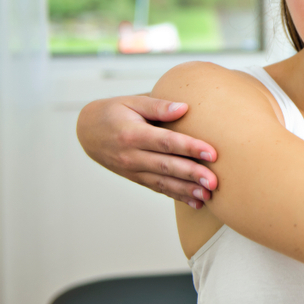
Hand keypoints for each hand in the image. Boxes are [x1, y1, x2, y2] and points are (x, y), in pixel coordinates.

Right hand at [76, 95, 217, 207]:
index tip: (213, 153)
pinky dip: (178, 196)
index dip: (190, 148)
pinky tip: (196, 201)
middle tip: (215, 181)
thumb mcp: (132, 102)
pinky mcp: (136, 178)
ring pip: (163, 182)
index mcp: (133, 134)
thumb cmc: (114, 112)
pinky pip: (159, 188)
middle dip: (192, 175)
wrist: (88, 132)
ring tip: (208, 195)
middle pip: (166, 166)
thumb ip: (158, 105)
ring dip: (187, 190)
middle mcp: (132, 156)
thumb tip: (184, 107)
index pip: (166, 142)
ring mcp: (133, 170)